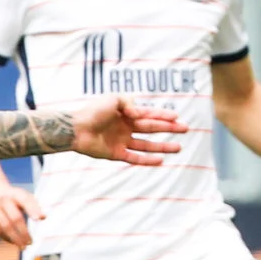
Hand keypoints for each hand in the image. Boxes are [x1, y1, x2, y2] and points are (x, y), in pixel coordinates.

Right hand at [0, 187, 43, 246]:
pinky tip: (12, 242)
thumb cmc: (11, 197)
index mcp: (15, 192)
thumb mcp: (22, 195)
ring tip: (23, 246)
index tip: (40, 218)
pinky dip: (5, 238)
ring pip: (5, 227)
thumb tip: (43, 217)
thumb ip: (33, 205)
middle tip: (31, 242)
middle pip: (15, 218)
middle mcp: (3, 198)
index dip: (33, 209)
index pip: (25, 200)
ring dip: (15, 239)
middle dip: (24, 233)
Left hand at [70, 96, 186, 164]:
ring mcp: (121, 141)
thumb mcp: (113, 99)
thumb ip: (129, 103)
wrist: (75, 128)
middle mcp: (125, 127)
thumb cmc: (92, 111)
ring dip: (162, 146)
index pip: (149, 114)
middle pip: (151, 128)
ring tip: (178, 147)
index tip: (177, 117)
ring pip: (146, 145)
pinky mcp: (116, 154)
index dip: (163, 115)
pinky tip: (161, 160)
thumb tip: (139, 114)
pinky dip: (148, 160)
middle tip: (185, 129)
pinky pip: (135, 158)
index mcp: (126, 113)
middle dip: (168, 129)